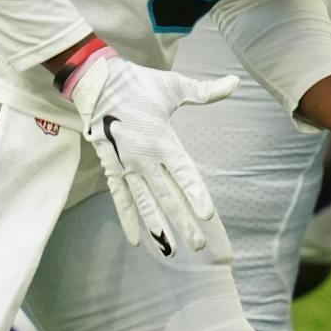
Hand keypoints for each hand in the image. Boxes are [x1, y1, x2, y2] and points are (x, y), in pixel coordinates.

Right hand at [62, 49, 236, 256]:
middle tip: (198, 244)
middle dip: (183, 221)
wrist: (96, 82)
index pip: (183, 173)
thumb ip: (205, 91)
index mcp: (162, 139)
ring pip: (145, 202)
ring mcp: (126, 166)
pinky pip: (121, 198)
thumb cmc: (137, 84)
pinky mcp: (112, 167)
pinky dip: (128, 219)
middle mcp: (144, 158)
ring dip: (157, 227)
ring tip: (169, 249)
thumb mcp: (173, 86)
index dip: (195, 193)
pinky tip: (137, 240)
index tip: (207, 215)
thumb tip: (235, 81)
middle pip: (167, 195)